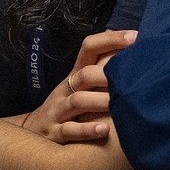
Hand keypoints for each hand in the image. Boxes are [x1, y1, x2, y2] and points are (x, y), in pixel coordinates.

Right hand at [19, 29, 133, 143]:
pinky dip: (87, 130)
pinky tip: (105, 130)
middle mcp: (67, 89)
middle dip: (107, 73)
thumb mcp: (81, 85)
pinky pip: (69, 130)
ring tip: (118, 103)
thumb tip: (134, 47)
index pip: (89, 48)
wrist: (34, 130)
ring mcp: (59, 111)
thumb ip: (103, 68)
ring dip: (99, 101)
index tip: (135, 36)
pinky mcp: (55, 133)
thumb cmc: (69, 105)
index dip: (110, 40)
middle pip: (84, 74)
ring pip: (77, 102)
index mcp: (75, 74)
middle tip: (133, 75)